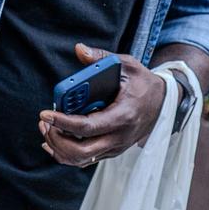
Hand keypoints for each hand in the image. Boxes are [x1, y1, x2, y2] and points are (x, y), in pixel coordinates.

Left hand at [37, 44, 164, 166]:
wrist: (163, 103)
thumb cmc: (143, 84)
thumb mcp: (127, 65)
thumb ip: (102, 58)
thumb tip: (79, 50)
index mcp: (122, 116)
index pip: (86, 127)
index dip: (62, 122)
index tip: (44, 114)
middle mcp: (119, 137)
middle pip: (80, 151)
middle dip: (57, 138)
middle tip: (45, 122)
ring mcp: (115, 147)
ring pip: (80, 159)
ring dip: (58, 147)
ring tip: (47, 128)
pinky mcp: (111, 151)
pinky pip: (85, 159)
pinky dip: (66, 153)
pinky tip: (53, 139)